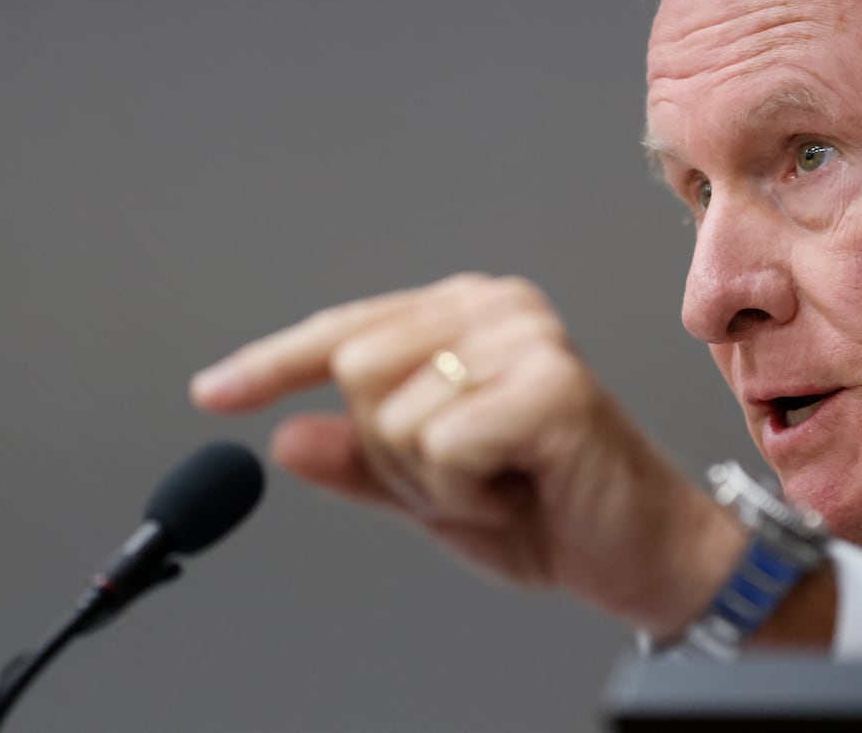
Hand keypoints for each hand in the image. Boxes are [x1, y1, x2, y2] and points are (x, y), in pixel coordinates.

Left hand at [189, 273, 745, 637]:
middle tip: (465, 475)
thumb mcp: (429, 491)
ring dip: (429, 477)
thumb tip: (285, 436)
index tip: (213, 394)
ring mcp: (526, 336)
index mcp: (467, 314)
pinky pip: (441, 446)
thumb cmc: (551, 510)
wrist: (647, 555)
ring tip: (500, 479)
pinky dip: (464, 491)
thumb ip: (359, 461)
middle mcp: (496, 306)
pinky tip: (523, 486)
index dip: (273, 365)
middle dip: (389, 451)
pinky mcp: (551, 381)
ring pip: (390, 413)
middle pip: (355, 369)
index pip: (345, 329)